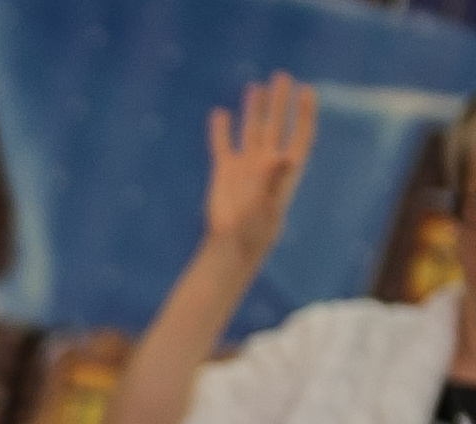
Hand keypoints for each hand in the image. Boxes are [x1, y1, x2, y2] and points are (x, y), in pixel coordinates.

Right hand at [204, 73, 315, 265]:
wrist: (231, 243)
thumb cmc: (255, 230)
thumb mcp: (267, 205)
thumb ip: (274, 179)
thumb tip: (282, 157)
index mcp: (285, 168)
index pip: (300, 134)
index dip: (305, 113)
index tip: (307, 90)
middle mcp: (267, 162)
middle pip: (277, 125)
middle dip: (280, 102)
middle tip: (282, 76)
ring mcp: (245, 165)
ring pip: (251, 130)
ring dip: (254, 109)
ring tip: (255, 87)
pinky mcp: (224, 171)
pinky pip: (223, 145)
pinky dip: (221, 130)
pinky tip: (220, 114)